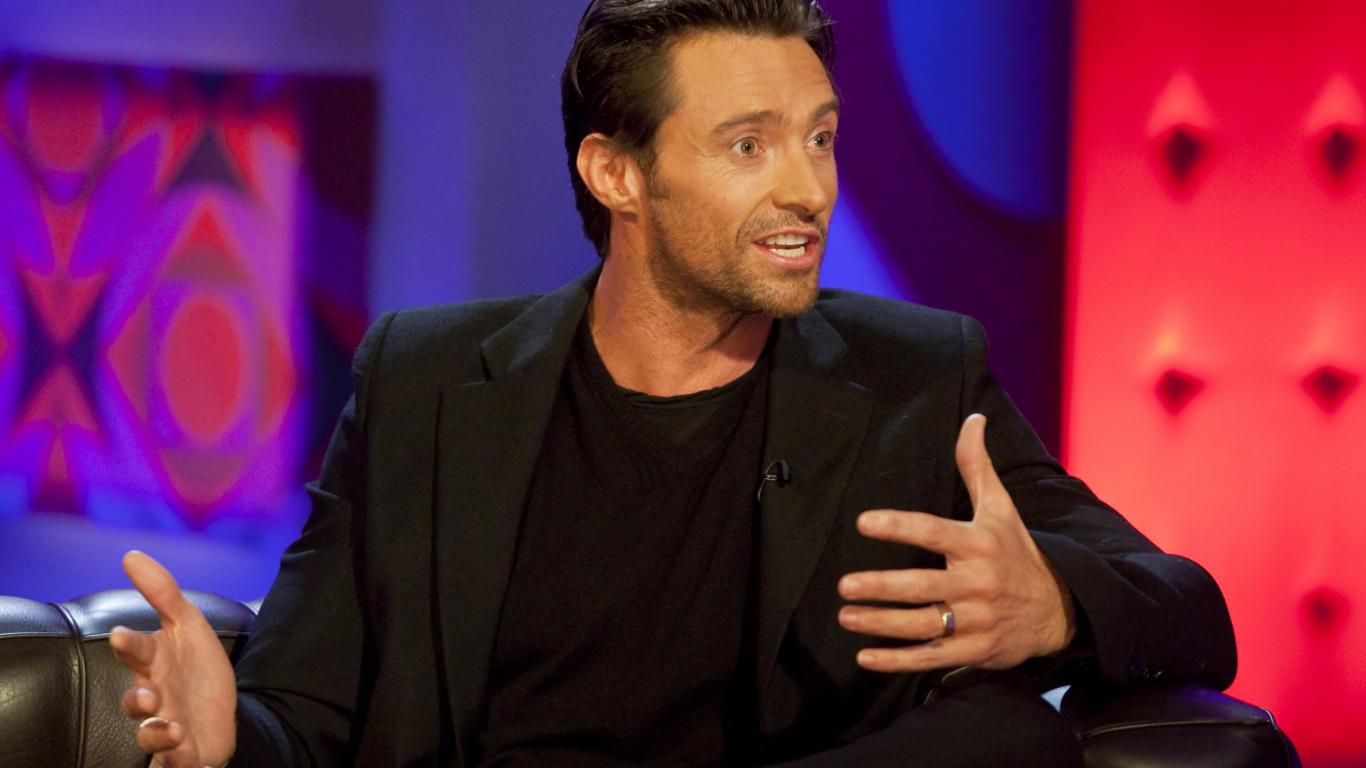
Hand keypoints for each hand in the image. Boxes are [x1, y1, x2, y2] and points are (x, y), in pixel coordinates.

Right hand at [110, 551, 236, 767]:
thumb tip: (131, 555)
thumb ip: (162, 592)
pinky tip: (184, 741)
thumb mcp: (187, 625)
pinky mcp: (182, 751)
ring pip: (149, 735)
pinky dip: (177, 754)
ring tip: (168, 723)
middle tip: (146, 694)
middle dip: (136, 698)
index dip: (129, 643)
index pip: (137, 650)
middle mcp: (155, 696)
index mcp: (155, 664)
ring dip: (154, 730)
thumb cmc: (194, 668)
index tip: (122, 634)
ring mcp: (166, 725)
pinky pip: (175, 759)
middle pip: (137, 699)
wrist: (221, 714)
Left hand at [837, 413, 1075, 672]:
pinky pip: (930, 658)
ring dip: (879, 622)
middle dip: (880, 587)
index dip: (898, 526)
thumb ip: (977, 466)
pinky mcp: (974, 651)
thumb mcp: (1001, 509)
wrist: (1059, 611)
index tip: (863, 522)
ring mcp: (976, 620)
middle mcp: (977, 583)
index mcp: (979, 544)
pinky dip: (897, 660)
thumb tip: (973, 419)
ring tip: (846, 616)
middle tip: (844, 585)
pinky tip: (866, 657)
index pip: (933, 531)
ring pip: (921, 624)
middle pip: (921, 585)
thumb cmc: (1018, 553)